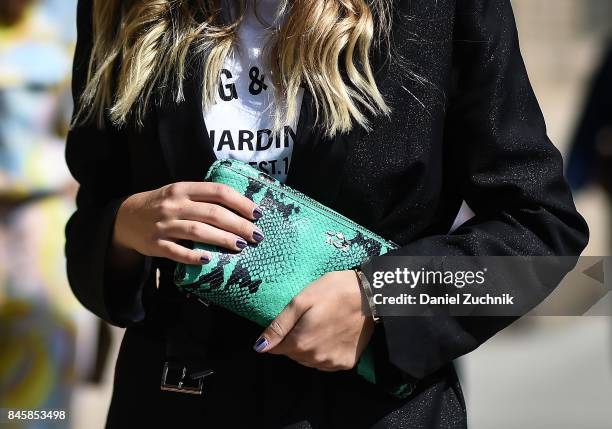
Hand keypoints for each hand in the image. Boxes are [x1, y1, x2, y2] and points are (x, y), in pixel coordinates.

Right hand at [112, 182, 263, 264]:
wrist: (126, 218)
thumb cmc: (163, 205)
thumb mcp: (180, 193)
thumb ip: (204, 198)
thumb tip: (242, 209)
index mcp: (183, 189)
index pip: (218, 192)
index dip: (240, 202)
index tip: (257, 214)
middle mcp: (174, 205)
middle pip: (213, 213)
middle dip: (238, 225)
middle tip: (256, 235)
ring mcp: (164, 225)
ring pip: (198, 231)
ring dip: (223, 239)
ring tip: (241, 246)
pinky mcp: (156, 245)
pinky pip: (177, 251)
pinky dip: (193, 256)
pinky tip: (209, 259)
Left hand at [253, 270, 373, 370]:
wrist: (372, 295)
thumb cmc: (333, 291)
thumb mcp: (301, 301)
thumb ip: (279, 326)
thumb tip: (259, 347)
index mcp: (300, 343)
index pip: (276, 348)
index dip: (280, 334)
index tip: (292, 320)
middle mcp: (314, 358)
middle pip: (293, 354)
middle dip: (295, 339)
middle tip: (308, 318)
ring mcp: (332, 363)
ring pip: (309, 360)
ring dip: (309, 347)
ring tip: (321, 325)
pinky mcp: (346, 363)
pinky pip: (326, 363)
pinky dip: (324, 352)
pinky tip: (332, 335)